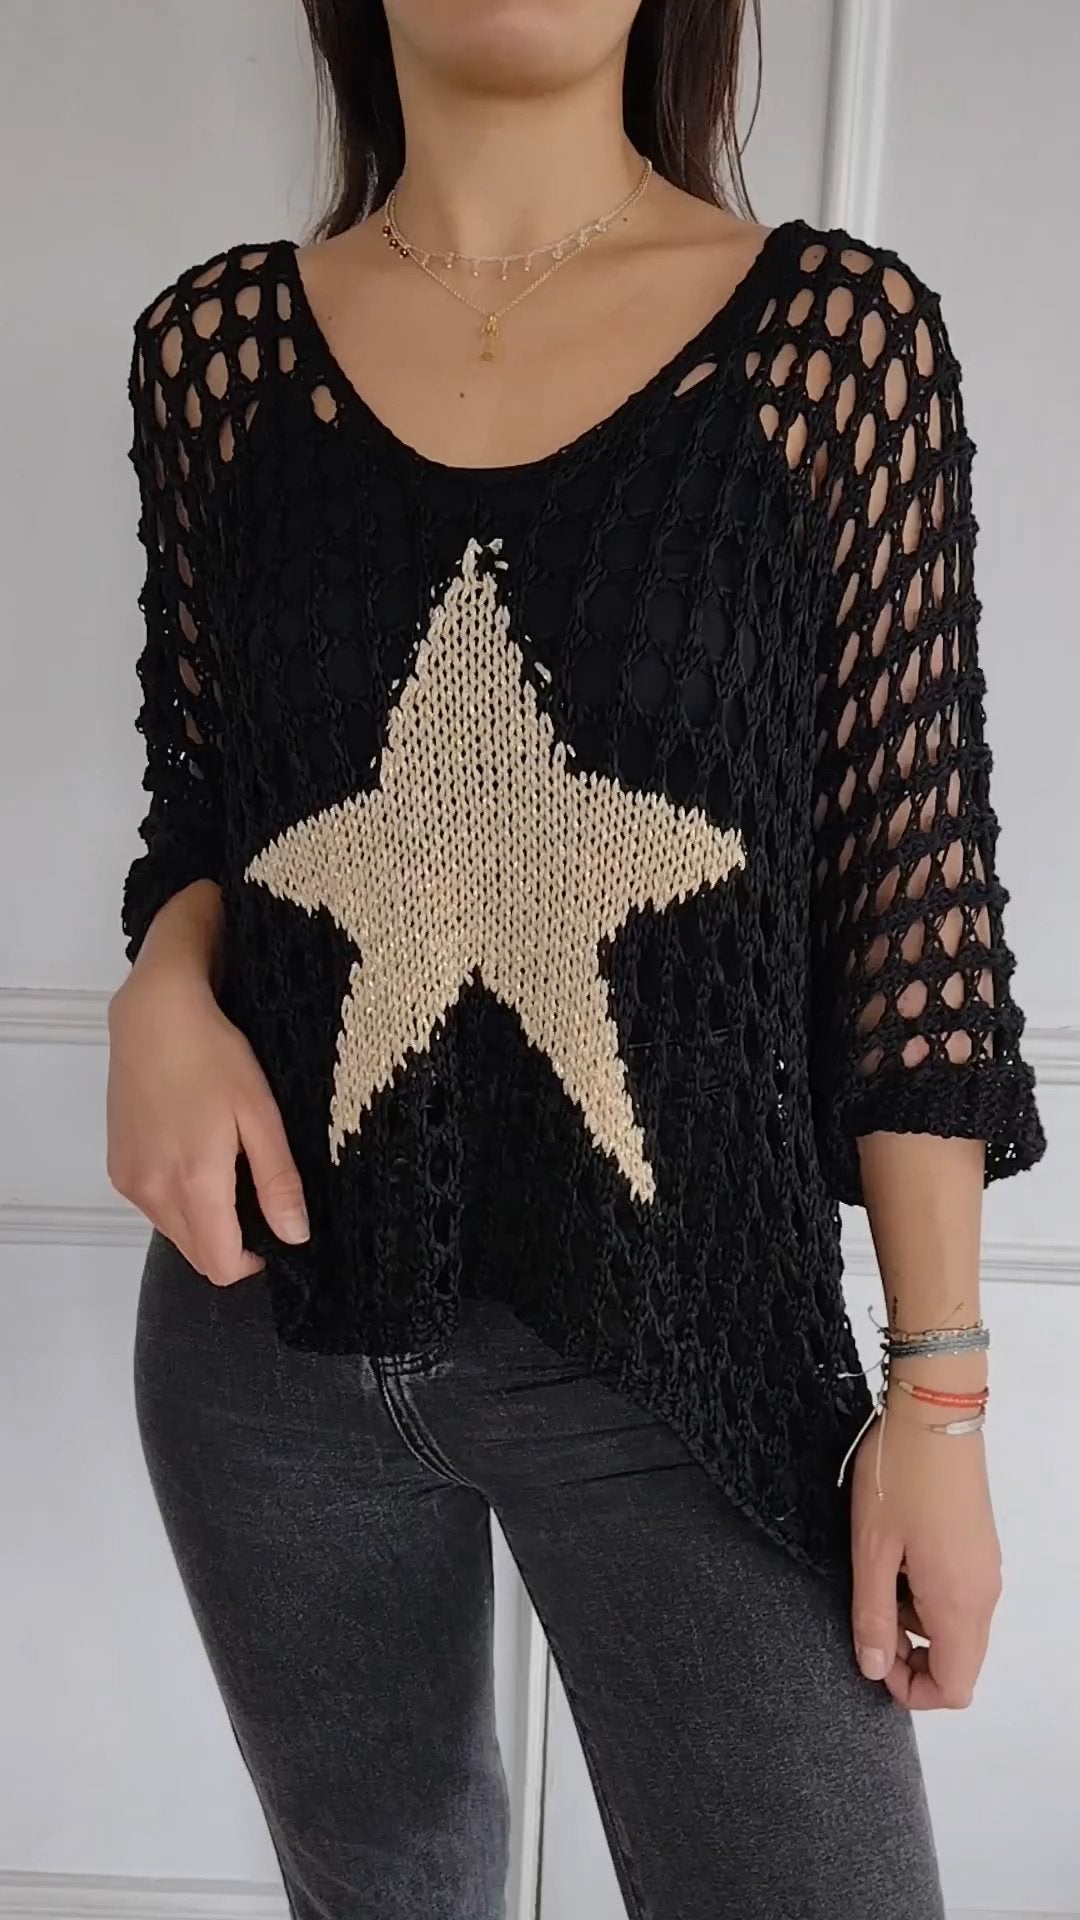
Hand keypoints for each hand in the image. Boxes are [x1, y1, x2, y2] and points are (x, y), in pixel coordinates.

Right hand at [107, 964, 308, 1284]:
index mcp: (193, 1182)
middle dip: (229, 1243)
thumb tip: (294, 1235)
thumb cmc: (212, 1056)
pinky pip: (154, 1208)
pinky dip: (178, 1201)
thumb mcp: (260, 1115)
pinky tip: (195, 1155)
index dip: (251, 1261)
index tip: (273, 1235)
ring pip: (175, 1233)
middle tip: (255, 1196)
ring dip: (204, 1222)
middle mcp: (153, 1191)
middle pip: (196, 1255)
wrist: (154, 1018)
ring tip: (226, 1168)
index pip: (219, 1265)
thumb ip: (277, 1181)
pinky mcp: (118, 1168)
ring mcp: (129, 1181)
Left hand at [849, 1399, 1001, 1708]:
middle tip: (868, 1616)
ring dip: (914, 1617)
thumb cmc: (900, 1474)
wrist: (934, 1410)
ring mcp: (985, 1567)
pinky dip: (925, 1590)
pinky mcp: (979, 1544)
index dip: (911, 1689)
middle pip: (958, 1660)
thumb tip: (874, 1668)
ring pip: (955, 1625)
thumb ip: (873, 1616)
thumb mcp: (871, 1550)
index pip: (954, 1688)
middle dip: (910, 1654)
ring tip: (878, 1570)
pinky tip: (895, 1551)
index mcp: (959, 1603)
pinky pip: (957, 1592)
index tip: (873, 1659)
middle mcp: (983, 1593)